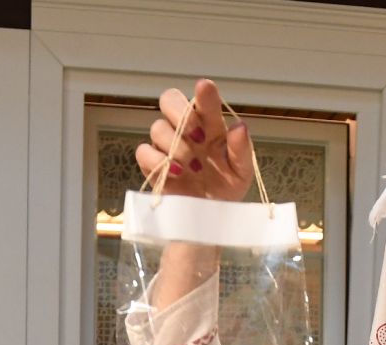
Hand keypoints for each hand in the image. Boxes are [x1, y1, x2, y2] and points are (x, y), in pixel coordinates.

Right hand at [135, 78, 254, 201]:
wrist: (210, 216)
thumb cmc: (226, 188)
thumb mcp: (242, 171)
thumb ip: (241, 150)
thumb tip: (239, 127)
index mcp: (209, 125)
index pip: (203, 100)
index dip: (203, 93)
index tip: (205, 87)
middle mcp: (185, 130)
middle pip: (169, 100)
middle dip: (180, 113)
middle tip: (197, 135)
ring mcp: (166, 146)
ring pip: (158, 127)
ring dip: (176, 146)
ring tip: (194, 167)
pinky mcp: (151, 165)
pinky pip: (144, 152)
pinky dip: (158, 160)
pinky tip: (177, 172)